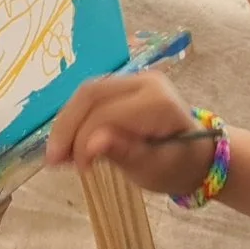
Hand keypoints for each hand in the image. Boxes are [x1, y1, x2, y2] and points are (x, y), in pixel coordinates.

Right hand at [44, 72, 214, 197]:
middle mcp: (145, 81)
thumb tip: (90, 145)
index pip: (107, 113)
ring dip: (66, 122)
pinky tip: (67, 144)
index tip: (77, 169)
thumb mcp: (154, 169)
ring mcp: (134, 79)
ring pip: (87, 93)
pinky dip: (75, 119)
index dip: (83, 139)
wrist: (196, 155)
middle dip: (66, 126)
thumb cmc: (178, 167)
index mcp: (157, 101)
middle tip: (53, 160)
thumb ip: (124, 153)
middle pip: (91, 94)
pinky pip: (92, 97)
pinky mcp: (124, 85)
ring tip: (56, 155)